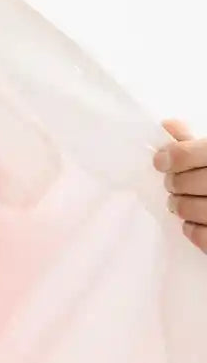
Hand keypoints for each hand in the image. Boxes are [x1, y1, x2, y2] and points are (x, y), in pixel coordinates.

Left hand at [154, 119, 206, 253]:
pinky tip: (195, 221)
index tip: (161, 161)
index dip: (168, 157)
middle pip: (183, 182)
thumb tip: (167, 126)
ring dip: (179, 205)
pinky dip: (192, 229)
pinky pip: (201, 236)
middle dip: (174, 183)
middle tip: (174, 184)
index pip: (184, 154)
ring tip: (181, 201)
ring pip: (187, 209)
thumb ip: (195, 142)